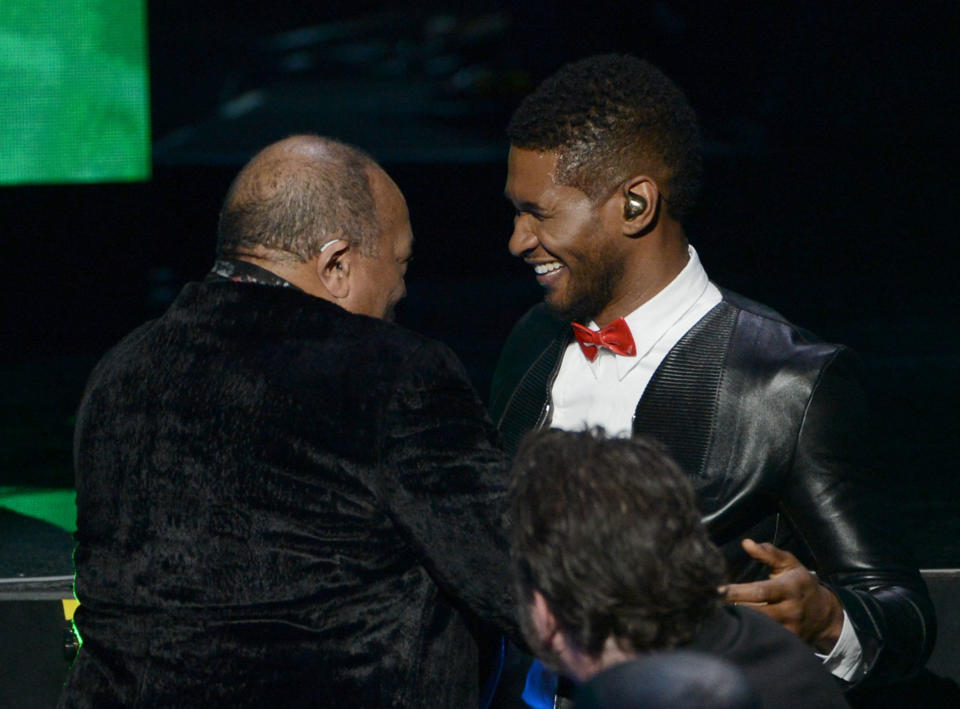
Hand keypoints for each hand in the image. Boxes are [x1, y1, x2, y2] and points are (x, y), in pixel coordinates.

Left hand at [721, 539, 843, 652]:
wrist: (825, 614)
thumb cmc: (800, 583)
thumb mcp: (789, 564)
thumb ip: (768, 553)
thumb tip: (746, 542)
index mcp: (789, 589)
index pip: (760, 592)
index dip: (737, 592)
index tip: (716, 590)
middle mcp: (790, 611)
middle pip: (757, 613)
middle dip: (733, 609)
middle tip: (709, 605)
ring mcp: (790, 630)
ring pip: (760, 629)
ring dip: (739, 623)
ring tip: (715, 616)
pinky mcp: (788, 642)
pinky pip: (765, 640)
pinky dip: (749, 635)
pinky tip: (732, 630)